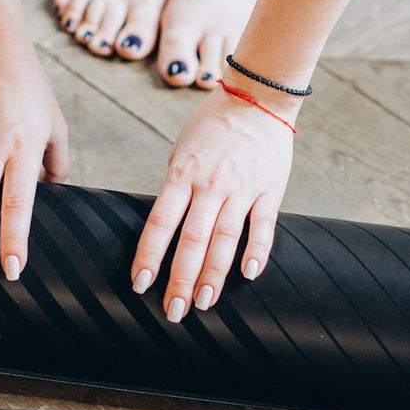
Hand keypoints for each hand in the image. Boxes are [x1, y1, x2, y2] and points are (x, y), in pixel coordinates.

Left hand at [131, 76, 297, 321]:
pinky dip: (257, 251)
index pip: (160, 223)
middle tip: (174, 311)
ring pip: (224, 240)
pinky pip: (263, 226)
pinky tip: (249, 275)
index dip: (149, 256)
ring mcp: (241, 189)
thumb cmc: (213, 126)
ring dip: (213, 276)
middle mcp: (209, 185)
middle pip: (191, 241)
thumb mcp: (182, 152)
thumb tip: (166, 225)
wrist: (257, 98)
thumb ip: (175, 187)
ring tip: (204, 304)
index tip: (140, 284)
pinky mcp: (269, 190)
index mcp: (182, 175)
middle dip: (181, 280)